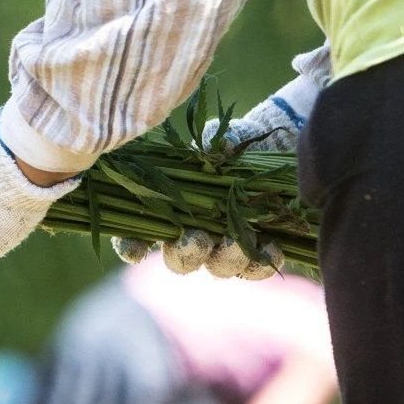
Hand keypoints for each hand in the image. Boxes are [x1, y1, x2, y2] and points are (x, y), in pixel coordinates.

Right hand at [111, 48, 328, 276]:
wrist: (269, 149)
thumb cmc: (228, 142)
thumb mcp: (216, 138)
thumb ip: (211, 143)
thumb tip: (220, 147)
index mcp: (168, 211)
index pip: (138, 238)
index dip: (132, 247)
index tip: (135, 249)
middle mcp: (193, 235)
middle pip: (180, 261)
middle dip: (186, 254)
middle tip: (196, 239)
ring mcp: (224, 245)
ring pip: (219, 266)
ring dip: (225, 258)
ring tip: (235, 241)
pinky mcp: (257, 247)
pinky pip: (256, 266)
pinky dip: (261, 260)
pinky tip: (271, 246)